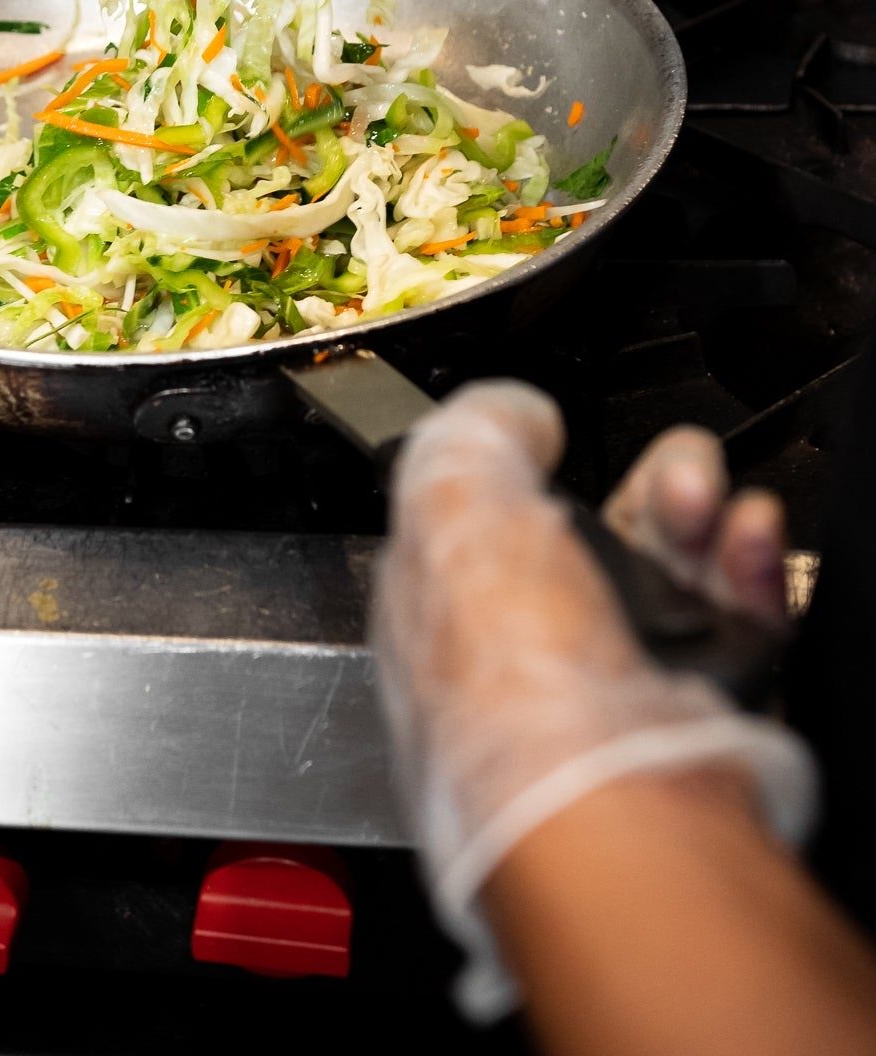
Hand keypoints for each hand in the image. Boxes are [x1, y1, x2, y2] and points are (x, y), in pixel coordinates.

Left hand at [372, 381, 815, 1018]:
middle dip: (645, 482)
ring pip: (677, 558)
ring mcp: (622, 673)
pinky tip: (747, 538)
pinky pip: (738, 607)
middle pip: (601, 527)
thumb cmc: (505, 665)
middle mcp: (538, 643)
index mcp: (451, 604)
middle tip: (666, 479)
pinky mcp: (703, 700)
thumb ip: (475, 428)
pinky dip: (752, 559)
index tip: (554, 434)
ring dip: (701, 508)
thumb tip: (519, 412)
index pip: (487, 518)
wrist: (606, 788)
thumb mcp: (447, 496)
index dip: (524, 469)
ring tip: (704, 502)